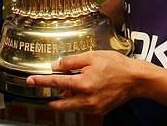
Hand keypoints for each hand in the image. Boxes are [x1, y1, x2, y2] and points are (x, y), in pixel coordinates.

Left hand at [26, 50, 141, 114]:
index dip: (42, 81)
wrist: (136, 79)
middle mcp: (86, 98)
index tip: (30, 80)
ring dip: (66, 99)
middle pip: (60, 104)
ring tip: (72, 87)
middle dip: (52, 100)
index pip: (56, 82)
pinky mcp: (100, 111)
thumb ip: (72, 61)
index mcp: (83, 83)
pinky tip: (85, 90)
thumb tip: (56, 66)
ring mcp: (93, 107)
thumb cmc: (117, 64)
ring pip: (72, 107)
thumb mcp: (93, 56)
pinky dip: (79, 100)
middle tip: (47, 93)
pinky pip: (83, 107)